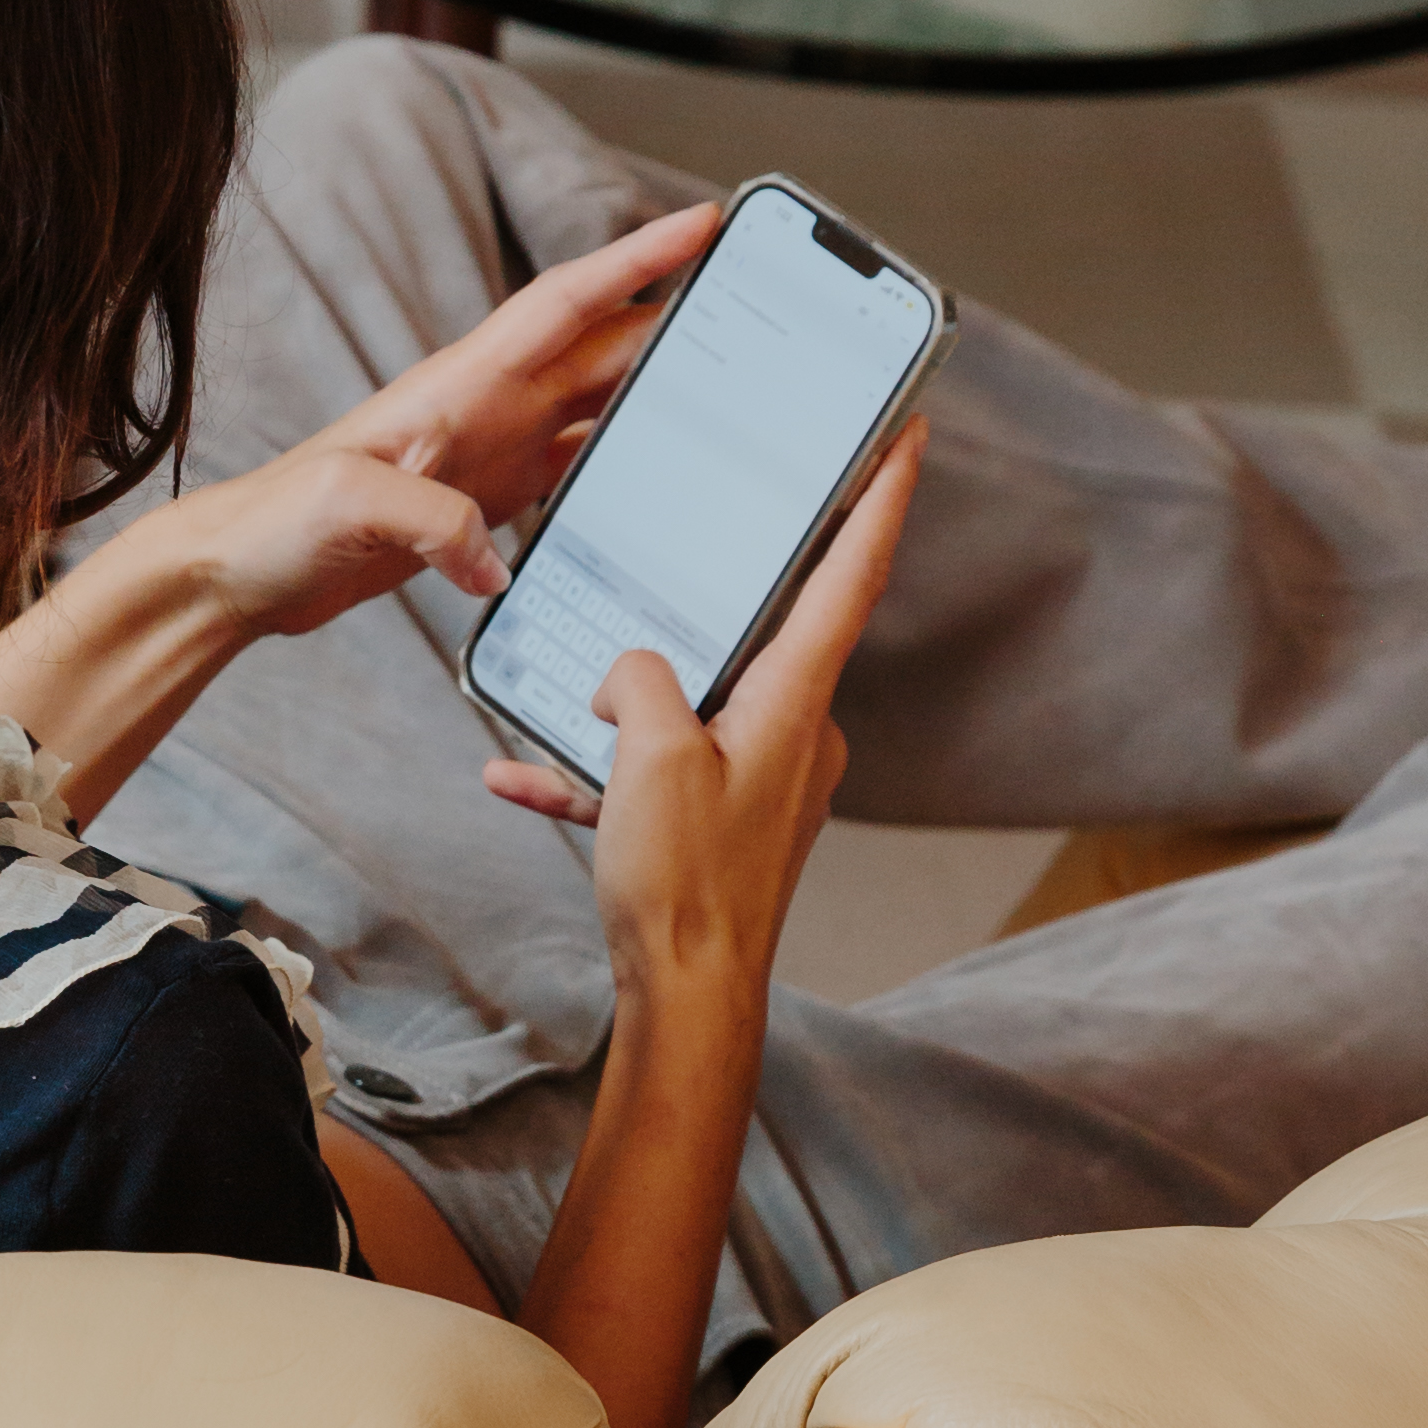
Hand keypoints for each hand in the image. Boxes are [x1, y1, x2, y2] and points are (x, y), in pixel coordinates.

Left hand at [151, 197, 725, 651]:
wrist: (237, 574)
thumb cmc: (275, 525)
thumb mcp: (346, 508)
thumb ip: (427, 519)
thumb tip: (494, 556)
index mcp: (459, 384)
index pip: (565, 302)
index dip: (635, 260)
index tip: (701, 221)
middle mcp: (483, 405)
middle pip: (602, 349)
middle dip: (679, 322)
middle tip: (762, 314)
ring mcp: (488, 448)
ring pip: (595, 402)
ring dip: (659, 390)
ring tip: (735, 388)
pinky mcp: (483, 495)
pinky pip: (572, 464)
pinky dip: (622, 459)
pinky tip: (660, 474)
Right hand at [500, 433, 921, 1427]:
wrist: (686, 998)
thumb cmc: (684, 883)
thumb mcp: (649, 756)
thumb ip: (639, 681)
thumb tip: (630, 671)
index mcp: (796, 701)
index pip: (851, 572)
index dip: (880, 496)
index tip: (907, 430)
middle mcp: (795, 733)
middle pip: (763, 632)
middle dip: (716, 591)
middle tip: (709, 520)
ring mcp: (761, 779)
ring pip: (690, 705)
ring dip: (624, 704)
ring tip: (555, 706)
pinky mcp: (719, 823)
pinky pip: (653, 773)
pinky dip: (595, 773)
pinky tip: (521, 775)